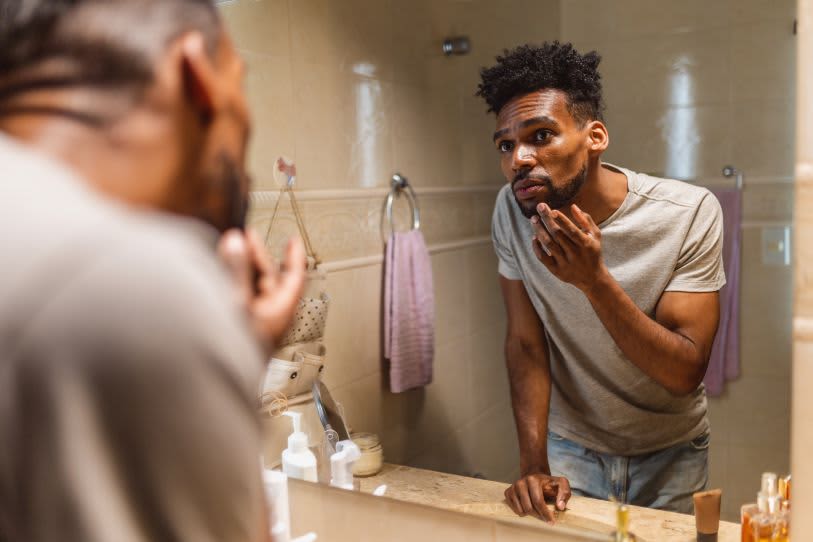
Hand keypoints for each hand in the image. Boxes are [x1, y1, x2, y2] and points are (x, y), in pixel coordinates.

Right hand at [218, 229, 306, 355]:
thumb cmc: (231, 350)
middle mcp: (269, 321)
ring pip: (251, 292)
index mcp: (279, 313)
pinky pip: (238, 303)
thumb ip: (234, 269)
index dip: (294, 257)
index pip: (294, 279)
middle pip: (270, 282)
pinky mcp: (237, 333)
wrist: (210, 386)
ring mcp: (253, 328)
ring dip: (241, 271)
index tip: (293, 241)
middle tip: (246, 238)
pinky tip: (217, 277)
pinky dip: (231, 286)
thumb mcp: (234, 301)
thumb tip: (235, 242)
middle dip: (258, 258)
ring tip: (229, 251)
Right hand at [504, 472, 571, 522]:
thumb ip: (564, 493)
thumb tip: (560, 506)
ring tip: (536, 509)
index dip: (545, 513)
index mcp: (533, 480)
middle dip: (538, 515)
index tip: (551, 522)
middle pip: (529, 508)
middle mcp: (521, 482)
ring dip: (530, 514)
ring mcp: (513, 487)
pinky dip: (522, 511)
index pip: (538, 501)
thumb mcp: (561, 483)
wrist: (534, 476)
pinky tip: (528, 506)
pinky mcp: (508, 492)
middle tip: (545, 517)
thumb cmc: (548, 483)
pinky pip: (514, 509)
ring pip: (521, 510)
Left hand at [531, 203, 607, 292]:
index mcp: (585, 243)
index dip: (562, 220)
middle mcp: (574, 253)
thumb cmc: (592, 252)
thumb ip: (586, 220)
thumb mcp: (595, 235)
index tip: (552, 210)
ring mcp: (564, 262)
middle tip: (540, 207)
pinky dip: (537, 247)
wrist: (592, 278)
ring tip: (534, 219)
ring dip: (539, 230)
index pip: (572, 230)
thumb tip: (573, 206)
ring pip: (549, 244)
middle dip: (547, 219)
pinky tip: (534, 237)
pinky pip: (543, 258)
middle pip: (557, 234)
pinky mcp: (556, 270)